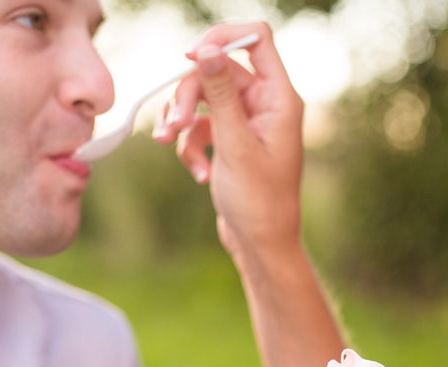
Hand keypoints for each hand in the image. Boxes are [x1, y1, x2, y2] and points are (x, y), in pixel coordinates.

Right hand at [154, 22, 304, 257]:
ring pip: (202, 99)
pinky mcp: (229, 140)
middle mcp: (264, 104)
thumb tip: (208, 51)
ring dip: (181, 121)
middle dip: (188, 96)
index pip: (256, 40)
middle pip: (217, 72)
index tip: (190, 57)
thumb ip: (220, 95)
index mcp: (279, 98)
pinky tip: (198, 173)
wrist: (261, 245)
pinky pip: (200, 127)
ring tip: (168, 144)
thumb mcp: (235, 145)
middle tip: (173, 125)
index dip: (221, 40)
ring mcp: (246, 122)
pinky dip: (190, 146)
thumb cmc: (259, 201)